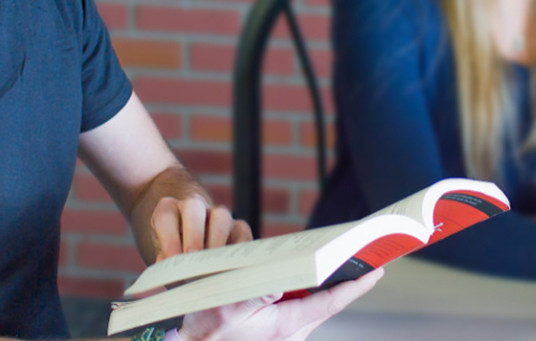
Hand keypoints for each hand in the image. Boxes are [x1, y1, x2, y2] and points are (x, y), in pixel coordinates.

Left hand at [150, 194, 252, 261]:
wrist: (195, 247)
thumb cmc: (175, 254)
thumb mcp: (165, 256)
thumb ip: (167, 262)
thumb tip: (172, 276)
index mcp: (170, 209)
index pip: (166, 216)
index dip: (168, 238)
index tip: (171, 260)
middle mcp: (194, 206)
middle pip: (193, 207)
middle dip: (193, 233)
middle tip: (193, 257)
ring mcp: (219, 214)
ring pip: (220, 217)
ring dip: (216, 241)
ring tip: (212, 266)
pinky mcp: (239, 228)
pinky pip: (242, 236)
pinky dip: (237, 253)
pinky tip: (231, 269)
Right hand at [178, 267, 384, 340]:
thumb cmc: (208, 327)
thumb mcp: (228, 307)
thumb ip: (256, 293)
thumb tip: (284, 280)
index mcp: (285, 324)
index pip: (330, 303)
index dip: (355, 286)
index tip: (377, 271)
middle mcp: (292, 328)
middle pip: (329, 301)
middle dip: (348, 280)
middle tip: (370, 257)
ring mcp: (287, 328)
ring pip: (317, 301)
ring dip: (329, 283)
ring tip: (345, 260)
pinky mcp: (280, 325)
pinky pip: (303, 303)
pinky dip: (311, 288)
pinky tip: (311, 272)